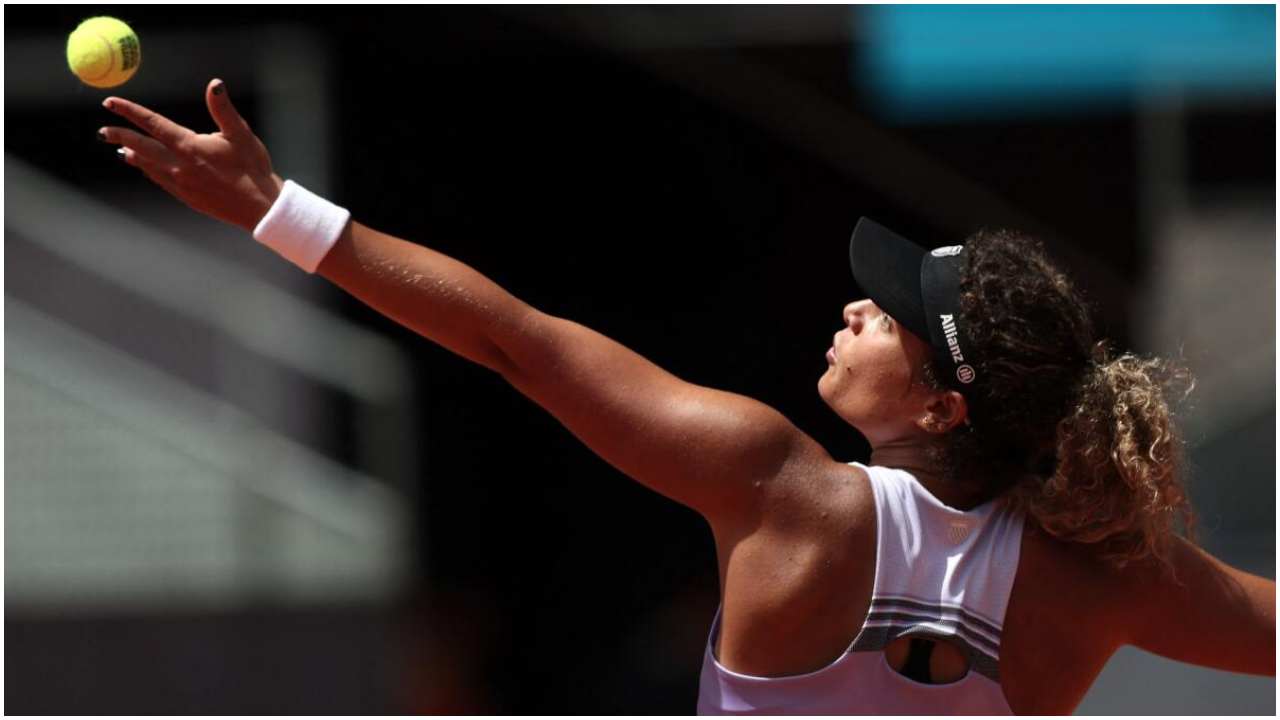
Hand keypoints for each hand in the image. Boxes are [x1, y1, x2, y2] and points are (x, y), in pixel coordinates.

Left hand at [99, 78, 283, 232]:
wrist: (259, 206)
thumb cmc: (253, 168)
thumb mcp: (241, 134)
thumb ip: (223, 109)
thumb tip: (215, 84)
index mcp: (190, 146)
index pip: (152, 124)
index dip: (129, 112)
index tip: (110, 103)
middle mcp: (180, 166)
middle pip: (141, 147)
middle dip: (120, 137)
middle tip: (102, 131)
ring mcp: (181, 183)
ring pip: (148, 166)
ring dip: (133, 155)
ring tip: (121, 149)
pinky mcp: (186, 197)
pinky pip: (160, 180)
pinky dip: (149, 170)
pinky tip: (147, 167)